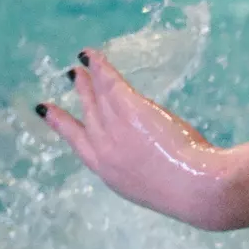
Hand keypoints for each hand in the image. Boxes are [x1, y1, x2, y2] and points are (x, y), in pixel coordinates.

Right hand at [38, 49, 234, 228]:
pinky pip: (110, 82)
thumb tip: (149, 154)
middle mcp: (104, 148)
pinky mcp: (129, 109)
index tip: (49, 112)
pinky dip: (100, 66)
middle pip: (88, 115)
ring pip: (97, 97)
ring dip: (89, 79)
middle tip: (75, 78)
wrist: (198, 188)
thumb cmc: (190, 192)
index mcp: (109, 173)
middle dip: (81, 95)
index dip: (64, 126)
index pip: (80, 145)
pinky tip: (93, 56)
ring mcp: (115, 128)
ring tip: (83, 66)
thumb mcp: (154, 186)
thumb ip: (143, 167)